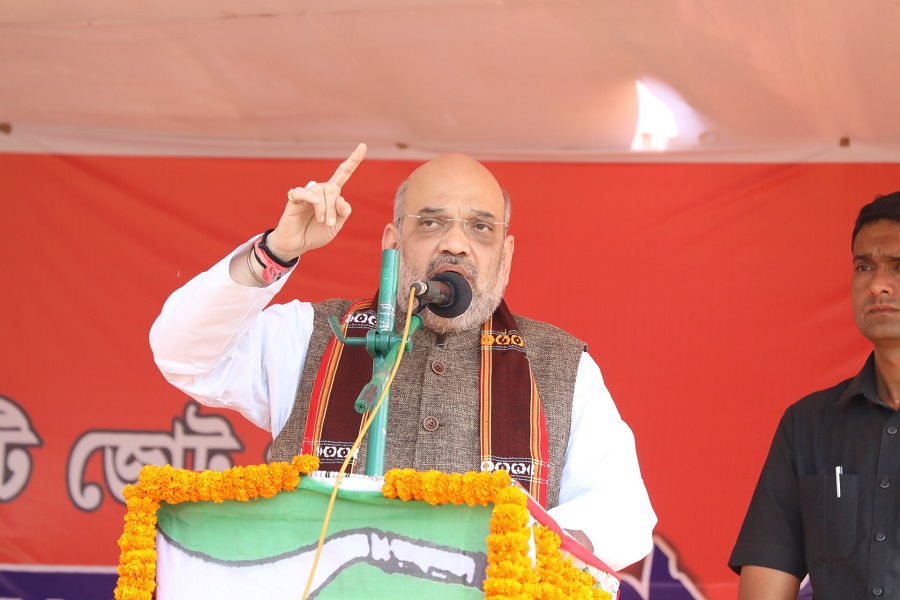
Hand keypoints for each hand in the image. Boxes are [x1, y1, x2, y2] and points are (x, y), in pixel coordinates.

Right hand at [266, 143, 366, 260]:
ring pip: (320, 191)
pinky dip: (310, 196)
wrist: (297, 244)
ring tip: (321, 221)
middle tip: (330, 224)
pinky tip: (314, 203)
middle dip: (334, 208)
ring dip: (324, 208)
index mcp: (332, 196)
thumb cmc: (315, 233)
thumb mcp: (336, 226)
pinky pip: (302, 191)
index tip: (363, 146)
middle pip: (333, 188)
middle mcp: (320, 191)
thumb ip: (343, 213)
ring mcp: (307, 194)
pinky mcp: (294, 199)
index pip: (343, 173)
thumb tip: (341, 198)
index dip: (353, 161)